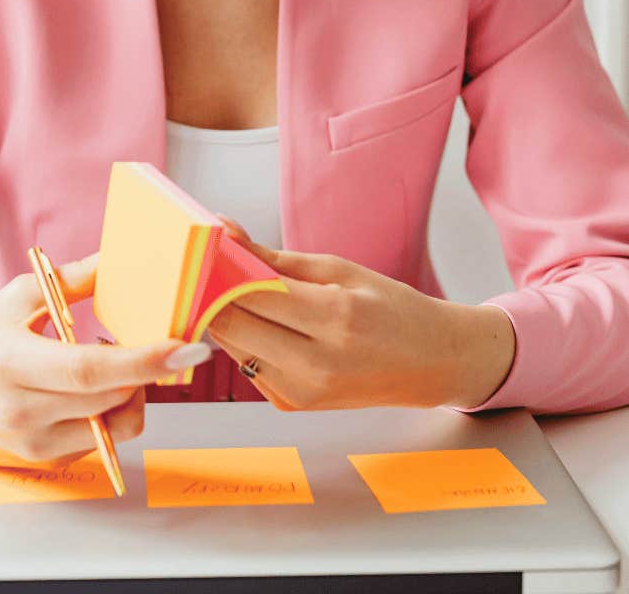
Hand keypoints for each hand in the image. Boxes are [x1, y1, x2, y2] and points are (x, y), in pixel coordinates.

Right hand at [0, 253, 211, 466]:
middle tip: (145, 342)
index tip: (184, 348)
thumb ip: (74, 279)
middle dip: (145, 370)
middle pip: (113, 398)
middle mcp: (23, 411)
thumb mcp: (17, 299)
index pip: (91, 370)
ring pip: (114, 425)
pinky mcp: (43, 463)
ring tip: (108, 366)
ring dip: (130, 393)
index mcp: (14, 363)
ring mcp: (33, 445)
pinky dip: (108, 412)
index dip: (144, 361)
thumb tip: (121, 261)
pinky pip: (100, 441)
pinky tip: (90, 390)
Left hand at [207, 217, 467, 411]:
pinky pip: (248, 366)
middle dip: (215, 294)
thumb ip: (275, 257)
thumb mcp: (339, 269)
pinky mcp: (292, 406)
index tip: (209, 251)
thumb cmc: (390, 308)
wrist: (430, 363)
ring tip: (240, 293)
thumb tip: (226, 233)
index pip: (251, 294)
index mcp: (335, 317)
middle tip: (214, 269)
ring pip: (233, 347)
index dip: (222, 270)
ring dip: (227, 317)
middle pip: (232, 325)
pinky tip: (266, 325)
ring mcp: (303, 392)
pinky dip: (247, 341)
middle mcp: (317, 363)